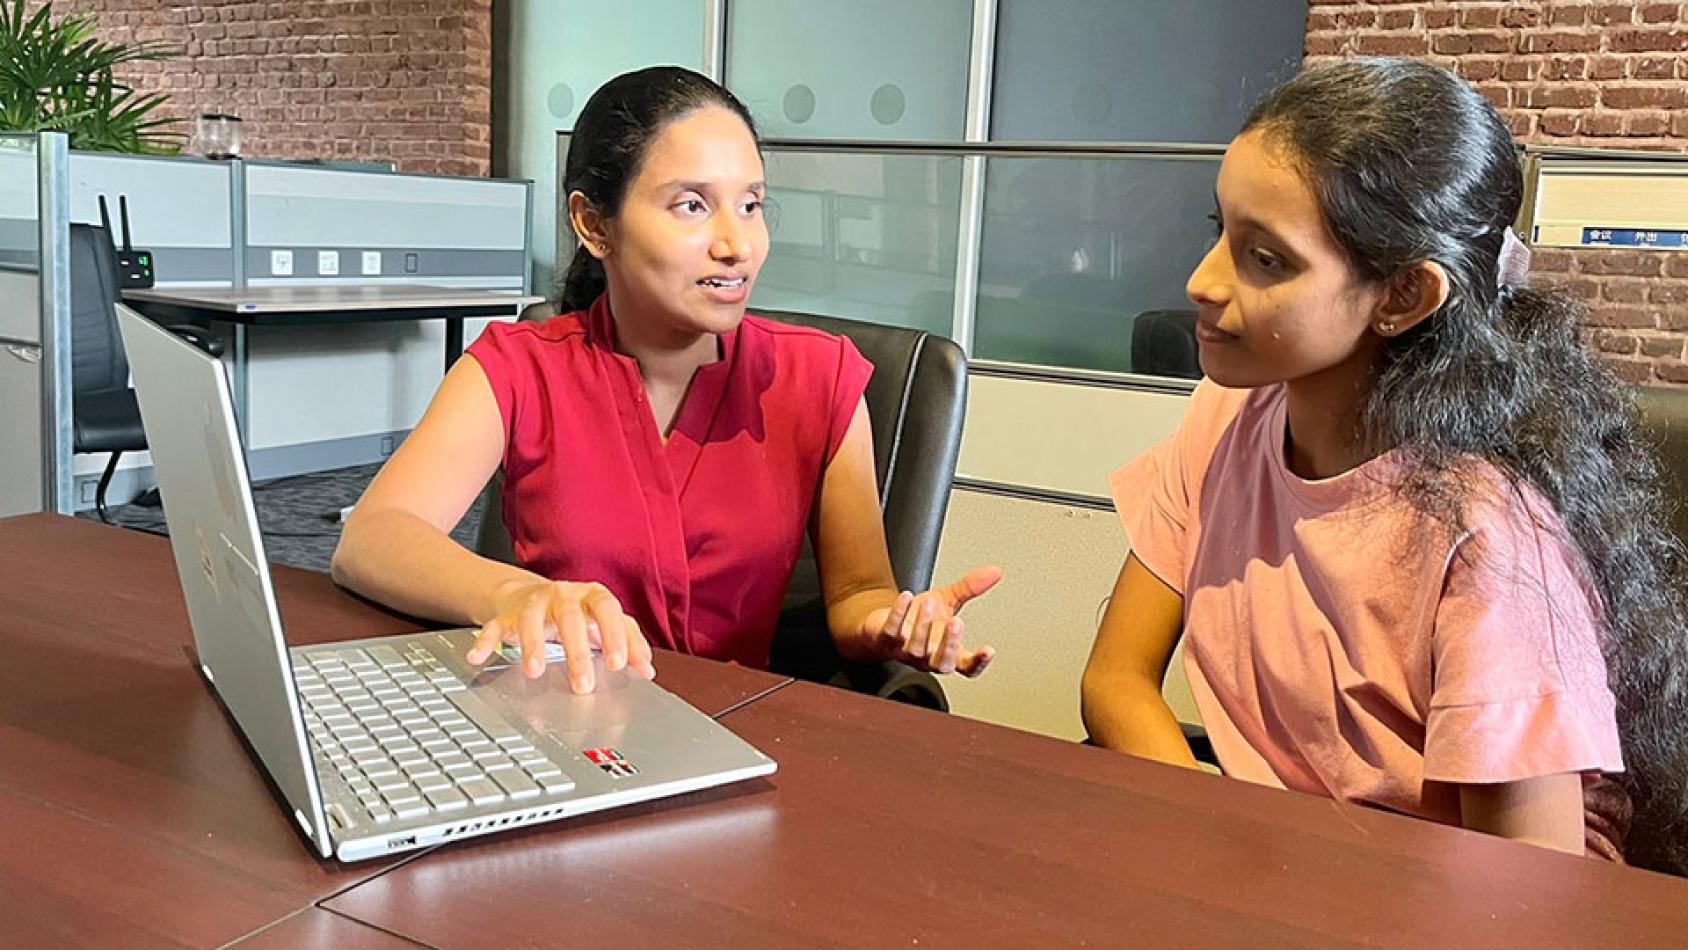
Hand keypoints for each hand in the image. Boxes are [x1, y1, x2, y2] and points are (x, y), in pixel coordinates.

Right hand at [466, 579, 654, 691]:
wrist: (534, 594)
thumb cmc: (580, 614)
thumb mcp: (607, 623)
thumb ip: (631, 643)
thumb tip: (647, 671)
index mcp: (592, 596)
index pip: (607, 609)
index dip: (614, 635)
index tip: (618, 664)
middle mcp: (563, 596)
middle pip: (570, 619)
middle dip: (577, 653)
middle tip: (583, 686)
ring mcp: (534, 603)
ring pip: (531, 620)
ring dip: (533, 646)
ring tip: (535, 673)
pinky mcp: (507, 615)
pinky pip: (494, 626)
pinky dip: (485, 641)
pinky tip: (478, 657)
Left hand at [860, 566, 1001, 676]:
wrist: (882, 623)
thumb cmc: (917, 618)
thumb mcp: (947, 601)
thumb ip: (970, 589)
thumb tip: (994, 572)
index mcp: (947, 653)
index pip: (967, 668)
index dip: (978, 662)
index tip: (989, 650)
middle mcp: (927, 658)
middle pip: (942, 663)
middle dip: (950, 644)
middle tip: (957, 623)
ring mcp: (905, 652)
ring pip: (916, 648)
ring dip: (923, 625)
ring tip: (930, 602)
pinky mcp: (885, 641)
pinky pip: (892, 631)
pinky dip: (899, 614)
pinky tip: (906, 597)